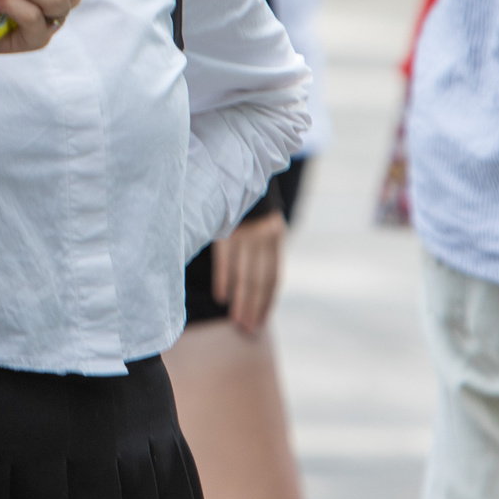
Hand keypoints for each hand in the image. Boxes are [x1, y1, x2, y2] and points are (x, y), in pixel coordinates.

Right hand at [210, 211, 288, 333]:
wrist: (240, 168)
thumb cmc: (250, 204)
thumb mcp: (263, 224)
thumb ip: (261, 250)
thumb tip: (254, 285)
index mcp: (275, 238)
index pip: (274, 277)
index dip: (268, 301)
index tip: (262, 321)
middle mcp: (263, 237)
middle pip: (259, 281)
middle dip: (254, 307)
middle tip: (249, 330)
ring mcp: (245, 233)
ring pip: (244, 275)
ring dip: (240, 301)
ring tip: (237, 321)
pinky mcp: (226, 228)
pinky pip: (225, 260)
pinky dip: (224, 280)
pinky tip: (222, 297)